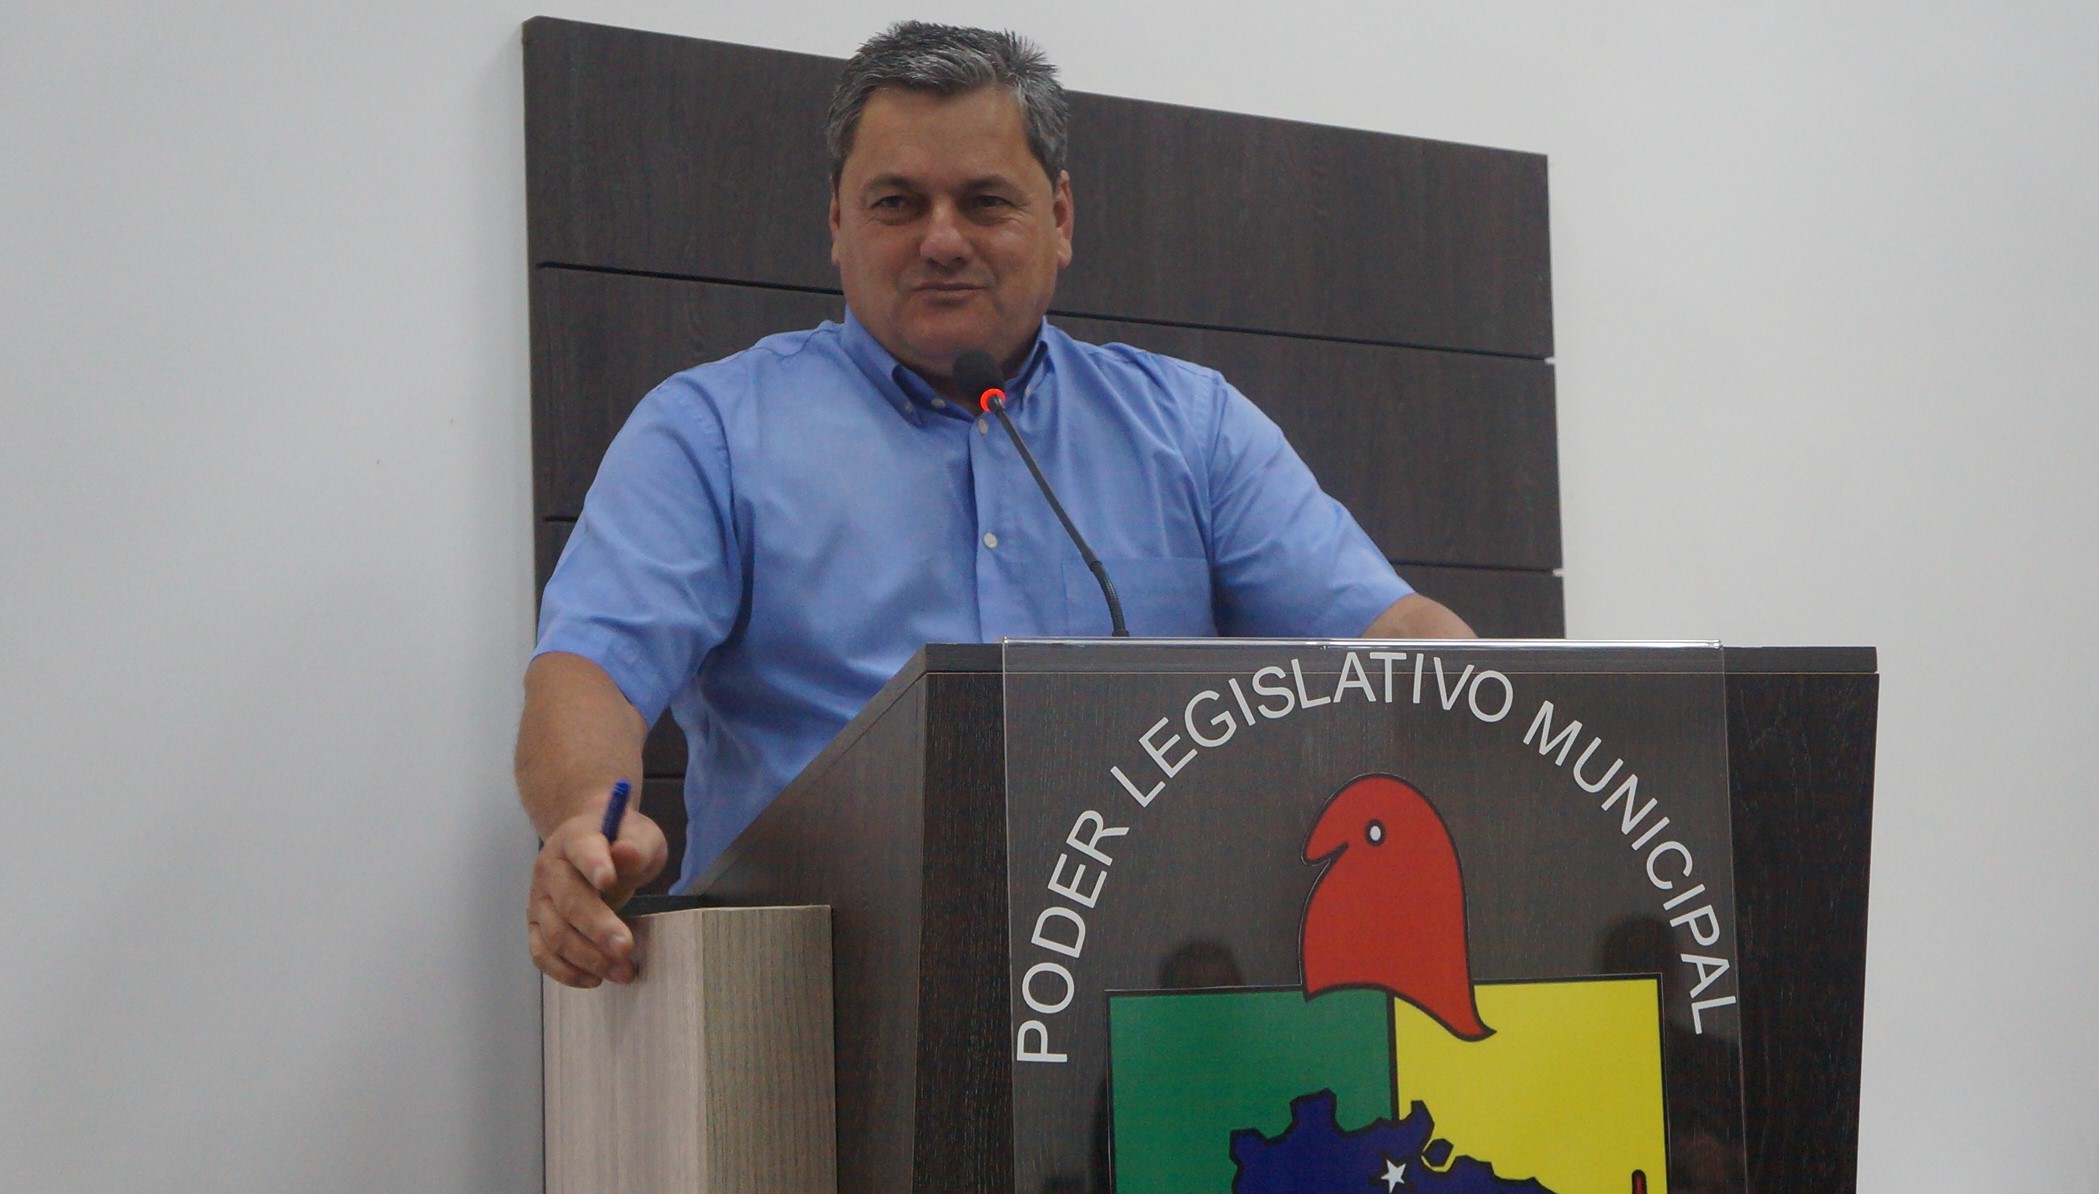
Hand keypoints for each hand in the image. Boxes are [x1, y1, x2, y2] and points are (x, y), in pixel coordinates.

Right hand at [527, 805, 667, 987]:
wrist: (592, 846)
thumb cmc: (621, 843)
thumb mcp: (640, 836)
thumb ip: (637, 846)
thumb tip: (625, 855)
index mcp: (576, 839)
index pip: (582, 850)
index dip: (594, 865)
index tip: (609, 881)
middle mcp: (550, 869)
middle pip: (569, 902)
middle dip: (598, 928)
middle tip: (626, 948)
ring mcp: (539, 899)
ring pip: (556, 934)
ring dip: (588, 958)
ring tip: (623, 972)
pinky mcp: (536, 925)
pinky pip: (541, 953)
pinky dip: (565, 971)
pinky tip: (594, 979)